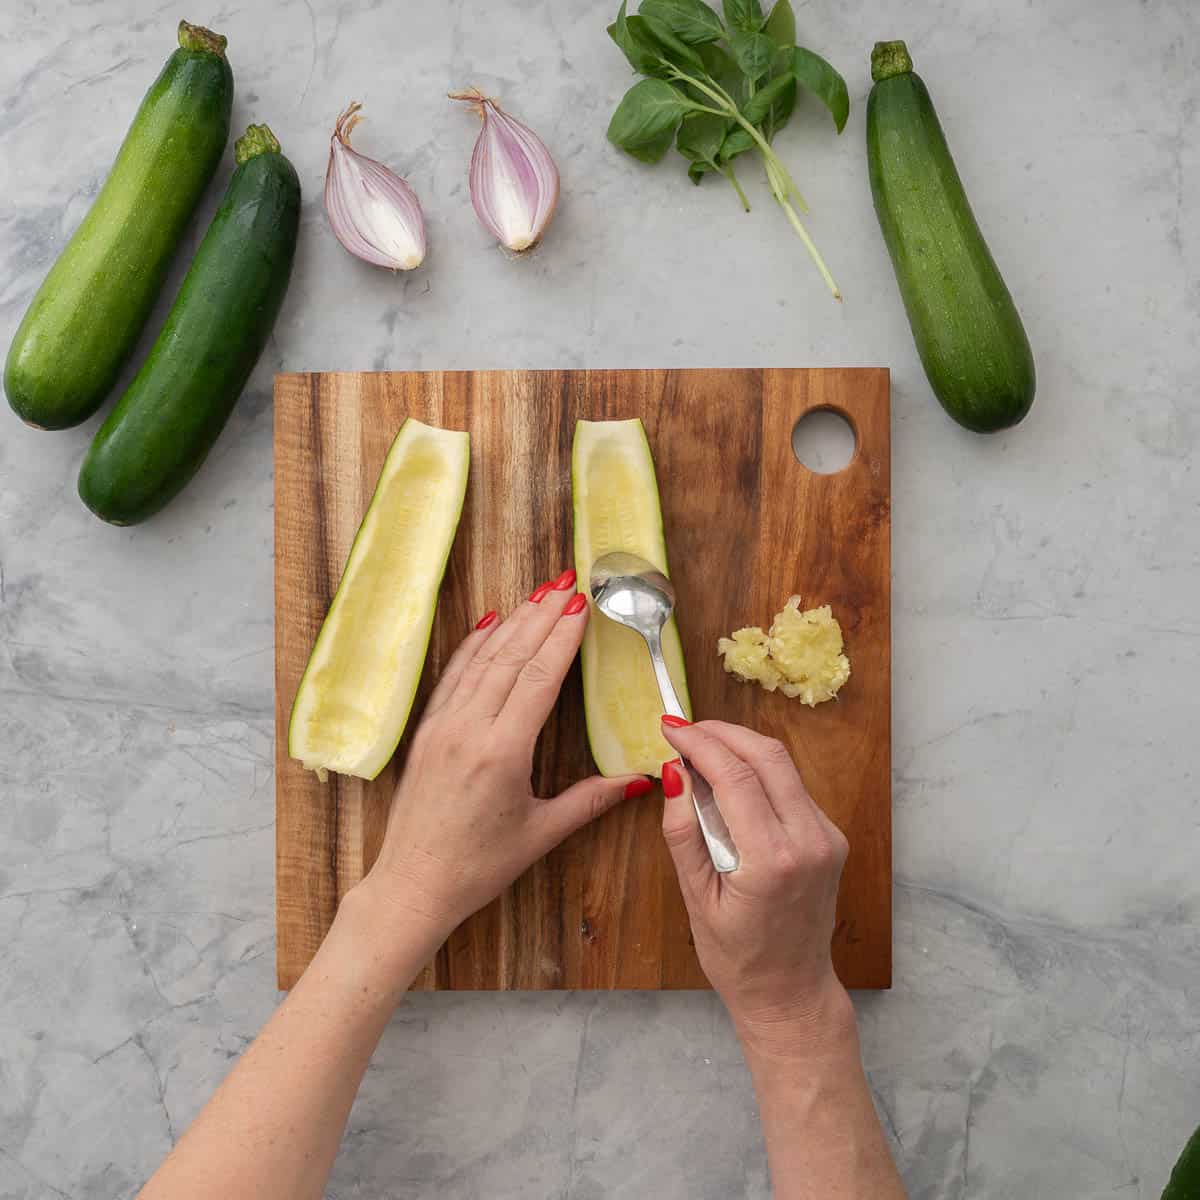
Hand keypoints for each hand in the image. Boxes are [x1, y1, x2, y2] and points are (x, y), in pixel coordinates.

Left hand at [359, 571, 651, 938]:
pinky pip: (453, 676)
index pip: (538, 679)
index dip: (562, 638)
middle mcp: (467, 730)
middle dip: (541, 616)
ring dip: (512, 623)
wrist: (412, 885)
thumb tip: (643, 779)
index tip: (580, 605)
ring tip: (537, 594)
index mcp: (501, 753)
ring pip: (481, 660)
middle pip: (511, 658)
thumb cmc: (477, 867)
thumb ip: (592, 800)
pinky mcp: (425, 732)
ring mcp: (442, 727)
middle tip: (566, 583)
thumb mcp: (541, 834)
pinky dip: (473, 646)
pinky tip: (489, 623)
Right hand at [659, 719, 852, 1054]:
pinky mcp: (830, 837)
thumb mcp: (695, 897)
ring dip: (741, 747)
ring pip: (783, 765)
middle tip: (684, 729)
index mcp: (773, 859)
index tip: (669, 727)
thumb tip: (673, 773)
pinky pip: (792, 787)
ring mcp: (826, 837)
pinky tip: (728, 780)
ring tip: (700, 749)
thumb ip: (682, 831)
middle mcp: (809, 840)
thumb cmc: (737, 958)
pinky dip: (758, 772)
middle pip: (767, 755)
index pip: (734, 774)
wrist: (791, 993)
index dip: (699, 742)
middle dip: (722, 732)